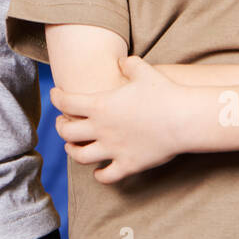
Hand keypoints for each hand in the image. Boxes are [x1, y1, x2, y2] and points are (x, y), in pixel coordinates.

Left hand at [50, 56, 186, 183]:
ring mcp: (113, 149)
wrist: (183, 119)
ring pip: (80, 156)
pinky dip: (99, 175)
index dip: (56, 97)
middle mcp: (101, 128)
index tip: (56, 94)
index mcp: (100, 105)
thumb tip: (122, 62)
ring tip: (73, 148)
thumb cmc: (164, 93)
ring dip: (73, 151)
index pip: (66, 102)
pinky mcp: (128, 165)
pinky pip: (106, 176)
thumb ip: (129, 65)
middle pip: (66, 132)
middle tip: (63, 123)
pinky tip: (99, 171)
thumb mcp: (143, 71)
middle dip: (61, 127)